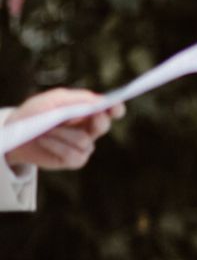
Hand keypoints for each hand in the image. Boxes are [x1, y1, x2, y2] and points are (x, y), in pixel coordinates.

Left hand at [4, 87, 124, 169]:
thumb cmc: (35, 114)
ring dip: (63, 133)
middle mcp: (88, 129)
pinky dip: (57, 145)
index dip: (115, 109)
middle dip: (99, 121)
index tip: (116, 107)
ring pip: (85, 141)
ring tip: (46, 129)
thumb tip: (98, 101)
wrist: (17, 136)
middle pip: (103, 125)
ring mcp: (84, 147)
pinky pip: (74, 154)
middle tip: (95, 116)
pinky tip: (45, 140)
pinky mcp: (76, 160)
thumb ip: (75, 99)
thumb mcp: (51, 101)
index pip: (107, 110)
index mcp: (86, 112)